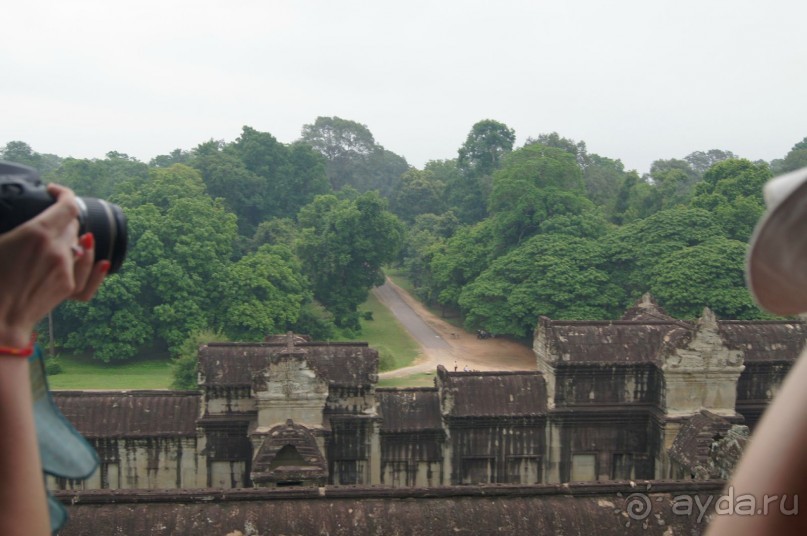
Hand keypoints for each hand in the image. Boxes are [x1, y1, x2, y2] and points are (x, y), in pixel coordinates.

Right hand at [0, 184, 108, 347]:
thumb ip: (11, 225)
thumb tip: (20, 220)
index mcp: (38, 232)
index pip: (67, 205)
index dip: (64, 193)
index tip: (55, 191)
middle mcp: (58, 248)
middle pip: (73, 225)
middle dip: (63, 220)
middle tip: (48, 222)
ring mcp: (67, 268)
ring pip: (80, 246)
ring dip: (73, 240)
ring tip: (63, 240)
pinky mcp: (70, 287)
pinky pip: (87, 273)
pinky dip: (92, 266)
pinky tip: (103, 262)